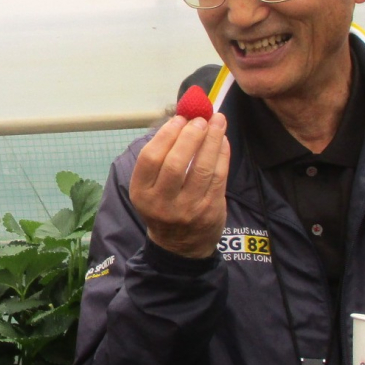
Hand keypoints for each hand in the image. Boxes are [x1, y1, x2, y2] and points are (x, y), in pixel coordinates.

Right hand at [130, 113, 229, 258]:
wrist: (181, 245)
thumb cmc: (164, 206)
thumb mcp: (150, 188)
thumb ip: (161, 158)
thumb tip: (182, 119)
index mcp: (141, 193)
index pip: (150, 159)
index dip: (165, 135)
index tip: (179, 119)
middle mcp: (162, 203)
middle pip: (175, 163)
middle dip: (190, 136)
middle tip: (200, 118)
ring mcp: (188, 208)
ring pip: (201, 168)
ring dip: (211, 140)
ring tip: (217, 121)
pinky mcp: (210, 209)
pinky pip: (218, 176)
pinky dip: (222, 154)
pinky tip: (222, 139)